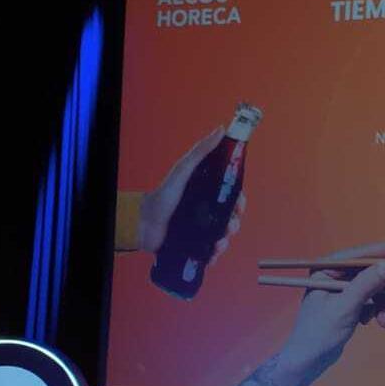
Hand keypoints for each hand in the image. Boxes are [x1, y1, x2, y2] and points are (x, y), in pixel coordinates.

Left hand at [138, 125, 245, 262]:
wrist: (144, 223)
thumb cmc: (162, 196)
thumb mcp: (184, 170)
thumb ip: (201, 151)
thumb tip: (220, 130)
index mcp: (206, 194)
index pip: (231, 197)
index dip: (240, 201)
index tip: (240, 204)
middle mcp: (205, 211)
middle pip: (230, 218)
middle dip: (234, 223)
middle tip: (230, 225)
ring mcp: (200, 229)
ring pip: (223, 236)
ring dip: (226, 240)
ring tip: (219, 242)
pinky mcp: (194, 245)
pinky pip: (210, 251)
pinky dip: (215, 254)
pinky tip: (213, 254)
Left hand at [233, 242, 384, 385]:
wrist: (308, 360)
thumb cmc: (319, 333)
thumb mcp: (345, 307)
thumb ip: (366, 284)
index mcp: (326, 268)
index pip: (363, 253)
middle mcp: (334, 274)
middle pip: (372, 270)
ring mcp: (342, 288)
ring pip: (374, 286)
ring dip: (384, 302)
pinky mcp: (348, 302)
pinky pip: (371, 298)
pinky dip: (376, 309)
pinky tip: (371, 322)